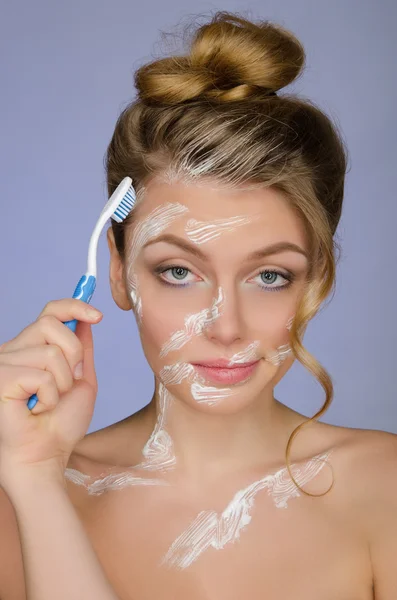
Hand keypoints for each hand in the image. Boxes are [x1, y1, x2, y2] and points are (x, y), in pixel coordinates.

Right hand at [0, 299, 102, 487]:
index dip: (74, 305)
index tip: (97, 315)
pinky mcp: (0, 378)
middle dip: (72, 355)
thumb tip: (84, 319)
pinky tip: (36, 410)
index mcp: (31, 348)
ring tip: (48, 402)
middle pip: (51, 323)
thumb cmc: (60, 425)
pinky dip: (48, 396)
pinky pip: (39, 375)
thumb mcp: (81, 381)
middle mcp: (14, 350)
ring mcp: (3, 363)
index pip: (50, 311)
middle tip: (67, 383)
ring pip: (50, 352)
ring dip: (61, 383)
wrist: (46, 457)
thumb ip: (81, 349)